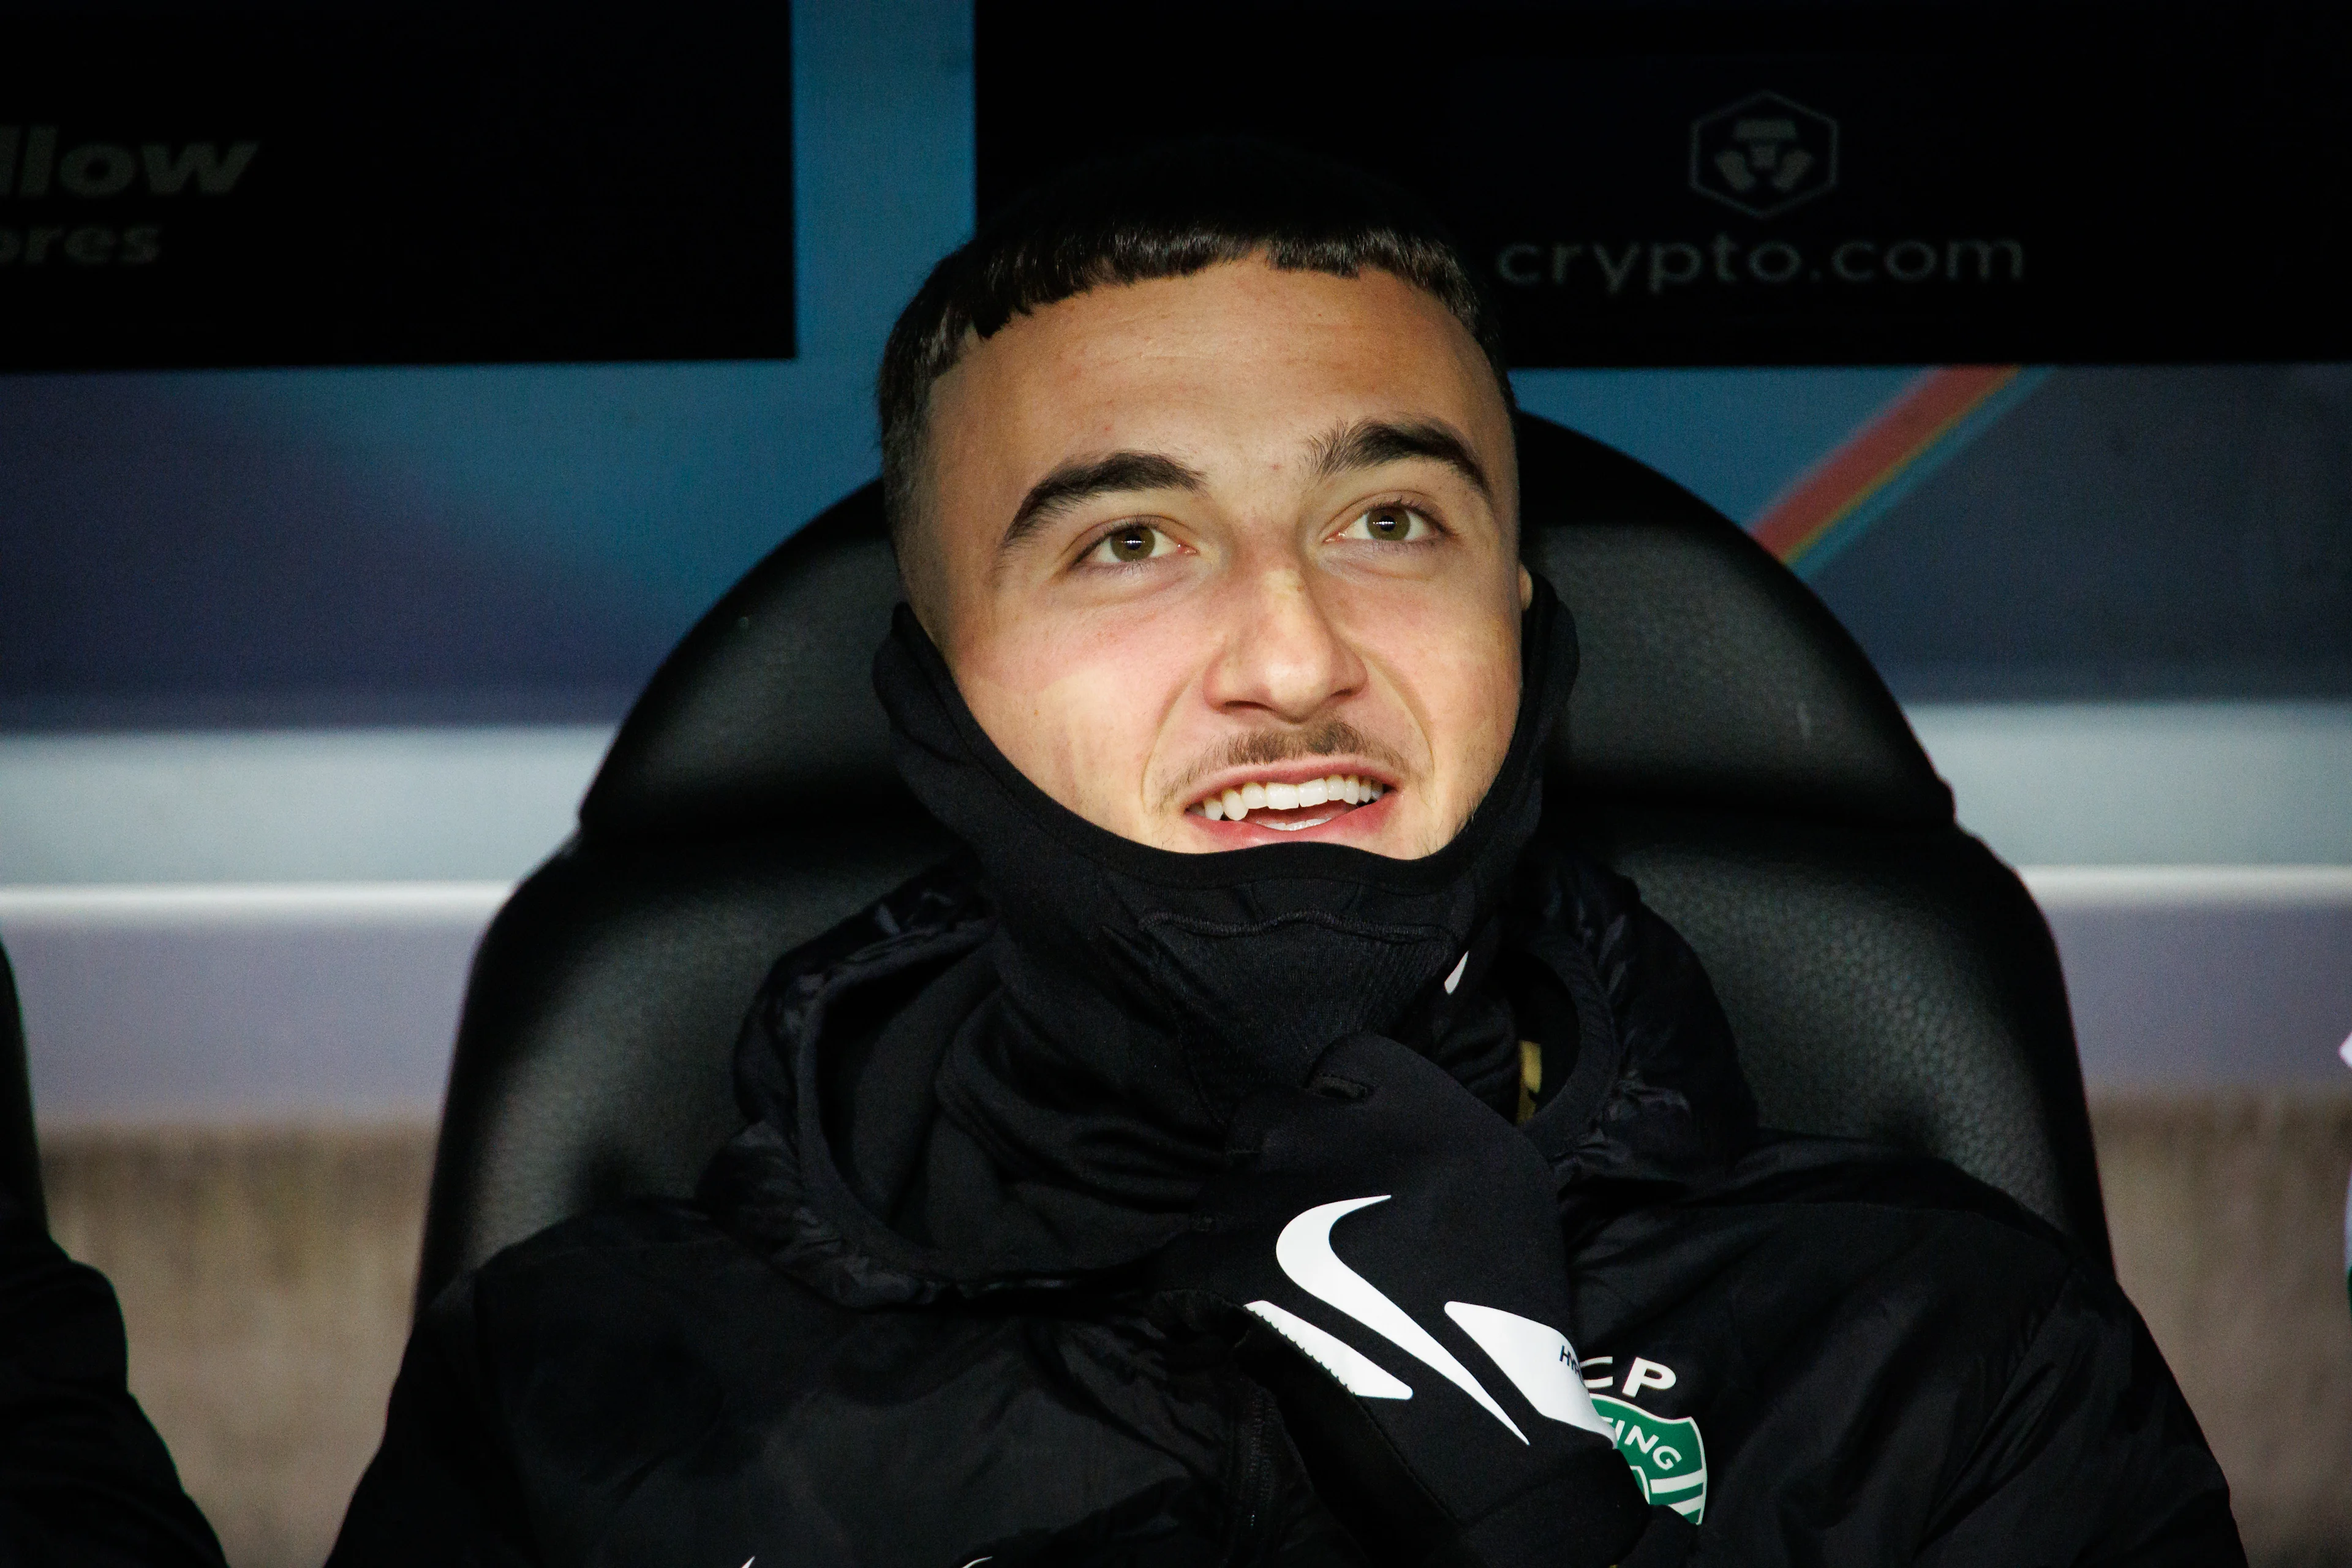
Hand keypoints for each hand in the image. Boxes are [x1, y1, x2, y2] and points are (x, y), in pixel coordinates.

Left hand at [1150, 1034, 1692, 1566]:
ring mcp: (1306, 1205)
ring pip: (1218, 1194)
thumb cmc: (1503, 1335)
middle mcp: (1374, 1147)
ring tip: (1272, 1298)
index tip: (1329, 1154)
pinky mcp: (1250, 1276)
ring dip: (1232, 1241)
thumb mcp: (1505, 1203)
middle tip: (1290, 1235)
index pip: (1349, 1060)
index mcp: (1451, 1124)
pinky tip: (1227, 1330)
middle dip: (1267, 1173)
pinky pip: (1180, 1263)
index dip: (1327, 1105)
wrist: (1491, 1459)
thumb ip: (1432, 1140)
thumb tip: (1344, 1109)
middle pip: (1268, 1118)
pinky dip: (1193, 1300)